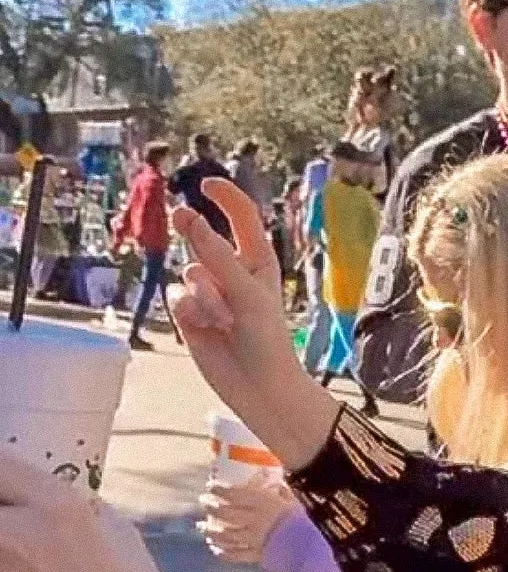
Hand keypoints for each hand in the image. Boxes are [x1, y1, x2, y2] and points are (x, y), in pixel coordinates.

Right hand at [170, 179, 339, 470]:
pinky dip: (190, 314)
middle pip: (203, 239)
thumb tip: (186, 217)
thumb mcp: (246, 293)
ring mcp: (209, 294)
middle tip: (179, 216)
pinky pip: (177, 299)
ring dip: (203, 297)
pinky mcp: (190, 315)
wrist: (259, 387)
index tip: (204, 184)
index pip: (241, 218)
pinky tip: (206, 331)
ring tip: (225, 321)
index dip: (224, 197)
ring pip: (188, 275)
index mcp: (257, 261)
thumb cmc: (266, 339)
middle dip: (192, 230)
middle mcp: (231, 273)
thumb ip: (215, 256)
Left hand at [199, 476, 297, 563]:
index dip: (219, 489)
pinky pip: (233, 555)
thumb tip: (275, 481)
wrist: (310, 551)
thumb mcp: (294, 503)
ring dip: (209, 530)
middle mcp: (254, 521)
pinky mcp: (254, 556)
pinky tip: (215, 548)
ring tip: (202, 526)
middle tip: (204, 502)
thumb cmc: (303, 523)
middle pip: (224, 513)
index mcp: (264, 504)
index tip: (211, 486)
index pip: (234, 494)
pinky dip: (221, 552)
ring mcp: (252, 540)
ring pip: (223, 535)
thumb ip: (282, 492)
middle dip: (210, 506)